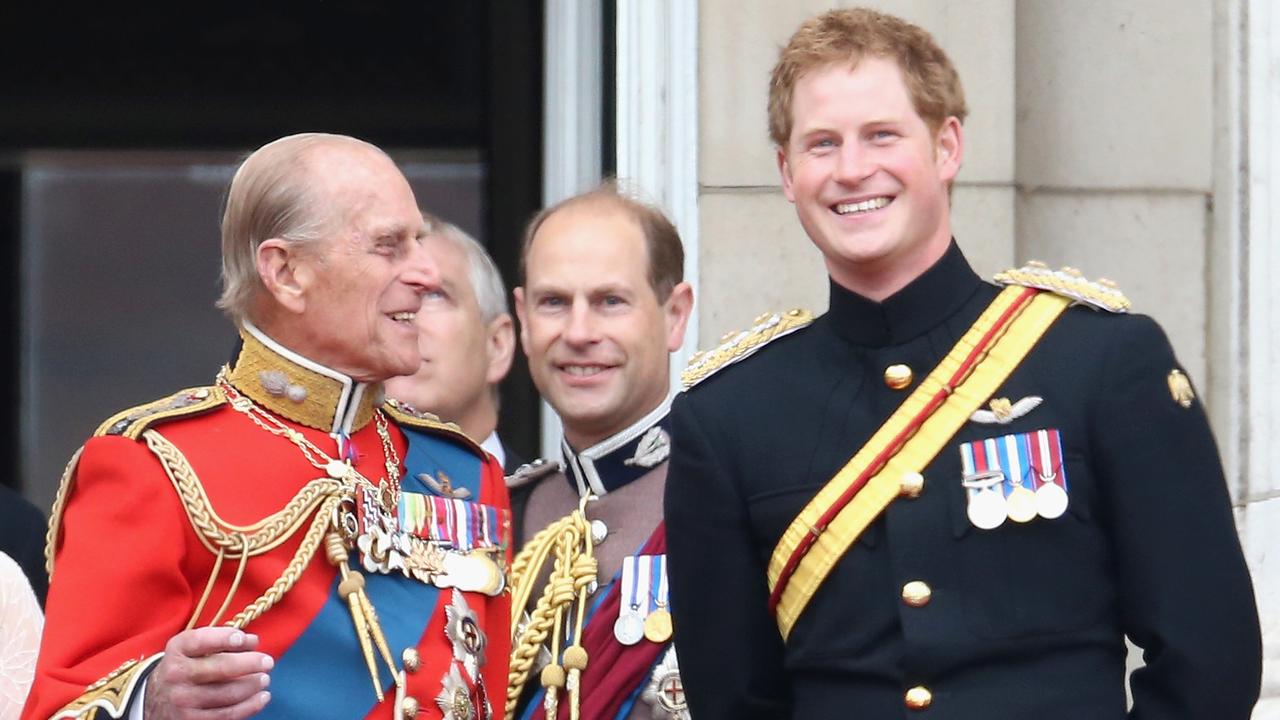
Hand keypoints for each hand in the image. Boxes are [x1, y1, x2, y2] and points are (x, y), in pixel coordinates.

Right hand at [143, 627, 272, 718]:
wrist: (157, 697)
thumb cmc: (186, 664)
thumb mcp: (193, 647)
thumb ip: (221, 640)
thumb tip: (253, 642)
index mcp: (178, 650)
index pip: (201, 641)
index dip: (226, 638)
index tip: (248, 640)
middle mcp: (177, 674)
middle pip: (220, 668)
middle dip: (250, 664)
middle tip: (268, 662)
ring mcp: (183, 700)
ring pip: (227, 693)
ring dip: (252, 686)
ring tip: (265, 679)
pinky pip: (227, 715)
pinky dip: (250, 706)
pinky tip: (262, 697)